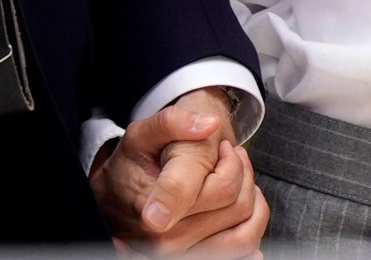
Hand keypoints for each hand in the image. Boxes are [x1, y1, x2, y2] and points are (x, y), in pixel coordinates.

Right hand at [89, 88, 268, 255]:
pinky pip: (245, 247)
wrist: (118, 197)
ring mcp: (183, 255)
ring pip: (246, 227)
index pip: (219, 190)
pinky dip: (252, 221)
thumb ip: (171, 123)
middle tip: (224, 152)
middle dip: (238, 169)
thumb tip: (208, 125)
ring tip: (231, 174)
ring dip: (249, 195)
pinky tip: (237, 200)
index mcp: (151, 207)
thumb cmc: (133, 164)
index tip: (224, 149)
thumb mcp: (143, 134)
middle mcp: (166, 241)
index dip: (230, 167)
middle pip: (236, 203)